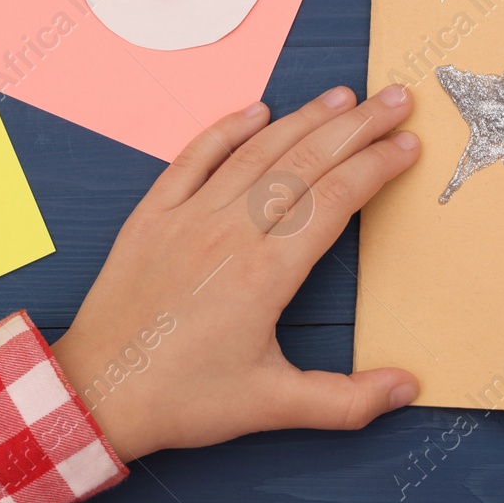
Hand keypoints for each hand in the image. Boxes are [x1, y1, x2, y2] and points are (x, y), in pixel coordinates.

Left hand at [51, 84, 420, 460]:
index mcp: (265, 274)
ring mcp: (187, 217)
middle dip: (356, 127)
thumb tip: (407, 386)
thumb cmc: (182, 399)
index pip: (335, 201)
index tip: (408, 145)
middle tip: (394, 99)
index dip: (376, 167)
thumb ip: (346, 400)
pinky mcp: (152, 215)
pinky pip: (194, 157)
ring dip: (303, 118)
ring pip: (256, 152)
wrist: (95, 394)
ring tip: (343, 95)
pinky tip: (257, 108)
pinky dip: (227, 128)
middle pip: (304, 163)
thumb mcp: (271, 406)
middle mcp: (229, 233)